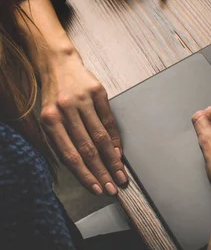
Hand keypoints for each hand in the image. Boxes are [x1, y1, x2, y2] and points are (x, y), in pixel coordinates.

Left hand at [39, 50, 127, 195]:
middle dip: (101, 171)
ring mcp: (83, 101)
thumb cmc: (54, 96)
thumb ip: (60, 140)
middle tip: (112, 187)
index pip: (69, 154)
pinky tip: (118, 153)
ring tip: (120, 175)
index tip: (96, 188)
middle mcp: (65, 110)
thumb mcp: (48, 117)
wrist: (59, 63)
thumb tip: (79, 168)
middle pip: (87, 148)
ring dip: (112, 159)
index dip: (84, 173)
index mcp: (49, 120)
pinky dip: (115, 139)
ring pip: (100, 136)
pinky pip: (109, 120)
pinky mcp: (98, 92)